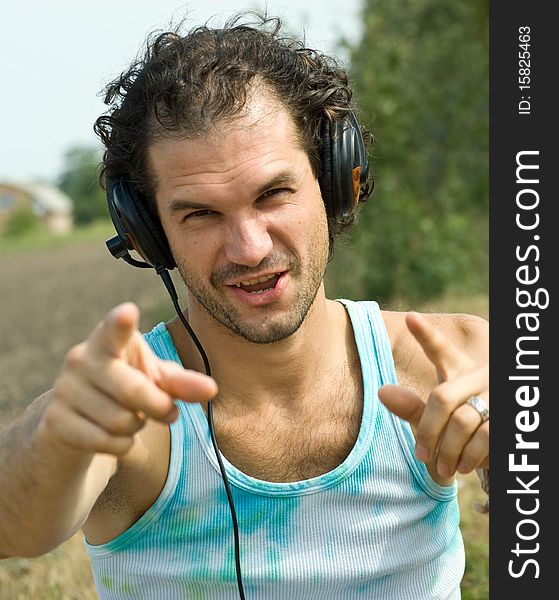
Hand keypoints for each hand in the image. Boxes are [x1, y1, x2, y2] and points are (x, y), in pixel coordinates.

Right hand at [39, 302, 216, 456]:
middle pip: (135, 391)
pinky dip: (122, 445)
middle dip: (159, 406)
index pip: (114, 330)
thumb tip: (211, 389)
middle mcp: (81, 359)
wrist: (72, 420)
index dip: (121, 323)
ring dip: (138, 426)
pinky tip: (114, 435)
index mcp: (108, 340)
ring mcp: (64, 390)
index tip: (128, 312)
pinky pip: (107, 442)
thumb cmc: (124, 389)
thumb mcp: (154, 380)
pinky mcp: (55, 422)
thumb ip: (182, 383)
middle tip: (167, 410)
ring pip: (122, 421)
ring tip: (130, 417)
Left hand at [378, 312, 487, 481]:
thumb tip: (382, 392)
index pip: (441, 349)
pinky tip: (461, 466)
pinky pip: (483, 437)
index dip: (426, 334)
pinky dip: (468, 456)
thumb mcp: (436, 416)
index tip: (410, 318)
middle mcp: (479, 375)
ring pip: (462, 421)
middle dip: (427, 430)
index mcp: (458, 368)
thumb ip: (412, 406)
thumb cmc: (460, 425)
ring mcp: (496, 395)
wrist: (498, 446)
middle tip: (419, 453)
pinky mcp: (507, 418)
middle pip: (442, 398)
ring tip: (441, 468)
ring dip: (447, 449)